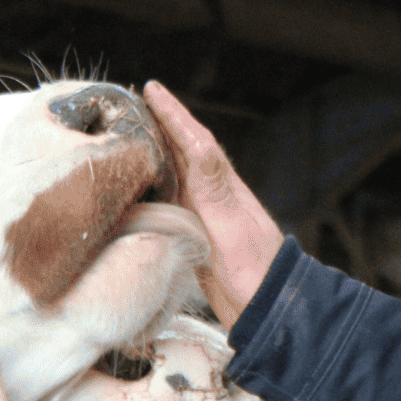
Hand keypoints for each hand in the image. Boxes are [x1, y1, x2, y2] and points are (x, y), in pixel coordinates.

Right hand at [145, 81, 285, 327]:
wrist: (267, 312)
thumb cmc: (254, 272)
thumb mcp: (232, 227)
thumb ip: (215, 188)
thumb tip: (201, 144)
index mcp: (223, 187)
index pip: (195, 141)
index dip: (174, 114)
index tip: (153, 88)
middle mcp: (214, 195)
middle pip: (184, 151)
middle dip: (162, 124)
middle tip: (135, 101)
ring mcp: (206, 214)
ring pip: (177, 173)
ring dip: (157, 150)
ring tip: (133, 132)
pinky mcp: (197, 235)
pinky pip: (171, 200)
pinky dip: (155, 186)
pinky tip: (141, 187)